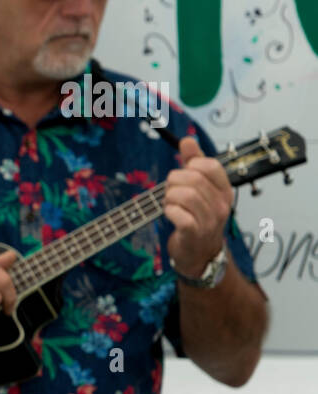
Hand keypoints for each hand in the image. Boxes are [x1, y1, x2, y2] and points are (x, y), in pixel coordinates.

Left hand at [165, 136, 231, 274]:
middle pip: (192, 178)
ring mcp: (210, 220)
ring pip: (183, 195)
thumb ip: (193, 163)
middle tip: (170, 191)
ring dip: (169, 197)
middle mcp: (222, 204)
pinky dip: (168, 211)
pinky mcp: (194, 233)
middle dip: (173, 181)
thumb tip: (187, 139)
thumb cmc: (197, 216)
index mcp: (225, 190)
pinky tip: (170, 214)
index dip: (191, 165)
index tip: (185, 175)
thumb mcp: (200, 189)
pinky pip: (179, 215)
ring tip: (170, 204)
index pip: (210, 165)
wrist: (199, 254)